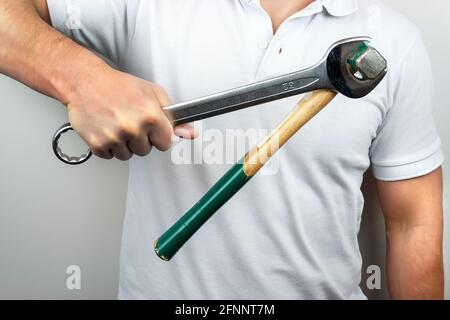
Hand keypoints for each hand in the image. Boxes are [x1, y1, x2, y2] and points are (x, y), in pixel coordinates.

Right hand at [67, 65, 196, 160]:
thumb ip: (174, 116)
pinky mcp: (98, 144)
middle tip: (130, 121)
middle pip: (146, 150)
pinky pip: (110, 156)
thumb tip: (191, 134)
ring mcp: (114, 137)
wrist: (85, 82)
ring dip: (124, 144)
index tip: (152, 128)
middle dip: (140, 139)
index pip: (165, 143)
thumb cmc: (119, 86)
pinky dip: (108, 146)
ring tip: (117, 124)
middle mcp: (133, 128)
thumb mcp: (153, 94)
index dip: (159, 136)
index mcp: (151, 116)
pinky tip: (106, 128)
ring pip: (128, 155)